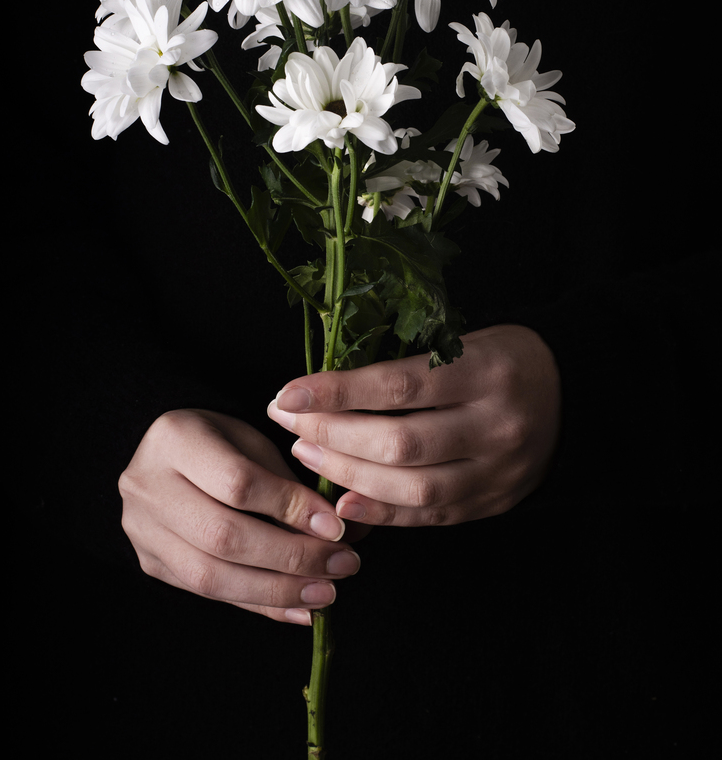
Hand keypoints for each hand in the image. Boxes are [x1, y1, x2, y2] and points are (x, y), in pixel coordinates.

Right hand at [120, 409, 362, 624]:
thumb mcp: (256, 444)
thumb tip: (344, 534)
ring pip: (210, 576)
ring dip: (276, 591)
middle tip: (342, 565)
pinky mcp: (150, 561)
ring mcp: (141, 528)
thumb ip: (292, 487)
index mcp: (173, 439)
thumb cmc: (222, 445)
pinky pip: (207, 594)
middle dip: (290, 557)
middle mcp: (146, 485)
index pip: (237, 483)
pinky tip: (297, 609)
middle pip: (222, 535)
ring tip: (324, 593)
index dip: (291, 509)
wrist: (166, 456)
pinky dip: (258, 605)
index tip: (336, 527)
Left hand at [267, 323, 560, 526]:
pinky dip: (381, 513)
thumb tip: (318, 392)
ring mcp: (500, 470)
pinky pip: (430, 516)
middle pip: (400, 443)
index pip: (399, 385)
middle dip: (332, 436)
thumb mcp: (460, 344)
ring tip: (306, 455)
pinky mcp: (495, 502)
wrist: (574, 394)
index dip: (336, 392)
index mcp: (487, 371)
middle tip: (289, 425)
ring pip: (413, 488)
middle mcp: (498, 424)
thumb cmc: (498, 360)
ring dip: (347, 476)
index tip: (286, 394)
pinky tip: (341, 502)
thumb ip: (402, 369)